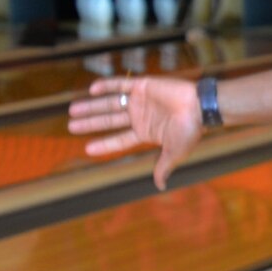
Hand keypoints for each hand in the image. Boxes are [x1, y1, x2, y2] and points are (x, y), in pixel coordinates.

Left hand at [68, 76, 204, 189]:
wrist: (200, 106)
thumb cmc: (190, 130)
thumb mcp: (175, 152)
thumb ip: (163, 166)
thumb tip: (160, 187)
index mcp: (145, 132)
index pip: (119, 139)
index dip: (104, 144)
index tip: (86, 149)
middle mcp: (139, 116)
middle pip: (109, 120)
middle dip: (90, 123)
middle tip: (70, 126)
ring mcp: (139, 100)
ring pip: (109, 102)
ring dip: (92, 106)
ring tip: (73, 109)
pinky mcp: (142, 85)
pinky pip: (120, 84)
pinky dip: (106, 85)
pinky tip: (92, 90)